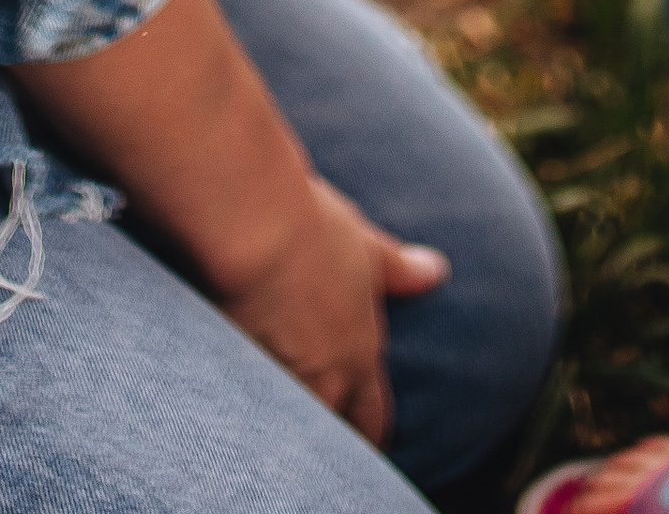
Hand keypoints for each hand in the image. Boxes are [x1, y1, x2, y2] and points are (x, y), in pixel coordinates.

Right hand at [203, 167, 449, 443]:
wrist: (255, 227)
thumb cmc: (313, 231)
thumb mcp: (366, 249)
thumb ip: (399, 270)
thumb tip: (435, 271)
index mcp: (358, 355)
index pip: (372, 419)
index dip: (367, 430)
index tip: (361, 434)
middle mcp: (324, 380)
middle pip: (335, 439)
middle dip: (329, 441)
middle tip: (319, 435)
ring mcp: (281, 384)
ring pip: (290, 429)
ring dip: (286, 421)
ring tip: (272, 414)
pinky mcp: (238, 377)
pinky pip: (245, 409)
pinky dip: (243, 404)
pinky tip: (233, 395)